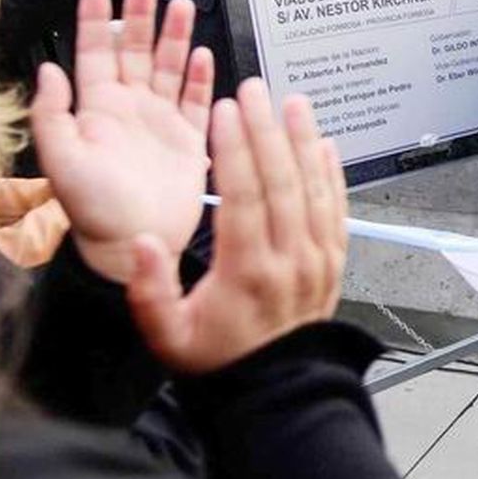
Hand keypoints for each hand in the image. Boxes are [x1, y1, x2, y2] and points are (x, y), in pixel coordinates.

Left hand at [31, 0, 214, 283]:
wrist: (137, 244)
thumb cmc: (95, 210)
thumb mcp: (62, 162)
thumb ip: (53, 114)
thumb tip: (48, 69)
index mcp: (98, 110)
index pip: (95, 53)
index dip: (94, 19)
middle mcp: (130, 109)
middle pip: (136, 51)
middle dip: (140, 15)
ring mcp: (162, 123)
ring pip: (170, 68)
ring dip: (175, 36)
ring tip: (182, 4)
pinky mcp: (191, 141)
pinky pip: (197, 100)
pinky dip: (200, 77)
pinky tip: (203, 53)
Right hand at [126, 80, 347, 374]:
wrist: (274, 388)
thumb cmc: (217, 358)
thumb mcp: (167, 337)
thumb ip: (148, 290)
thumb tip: (141, 241)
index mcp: (247, 273)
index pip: (244, 199)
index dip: (236, 152)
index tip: (226, 112)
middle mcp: (289, 260)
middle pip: (281, 183)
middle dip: (266, 131)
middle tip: (254, 90)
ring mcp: (318, 258)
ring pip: (313, 189)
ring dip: (303, 142)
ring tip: (293, 101)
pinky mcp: (334, 260)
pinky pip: (336, 209)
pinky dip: (332, 173)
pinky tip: (325, 143)